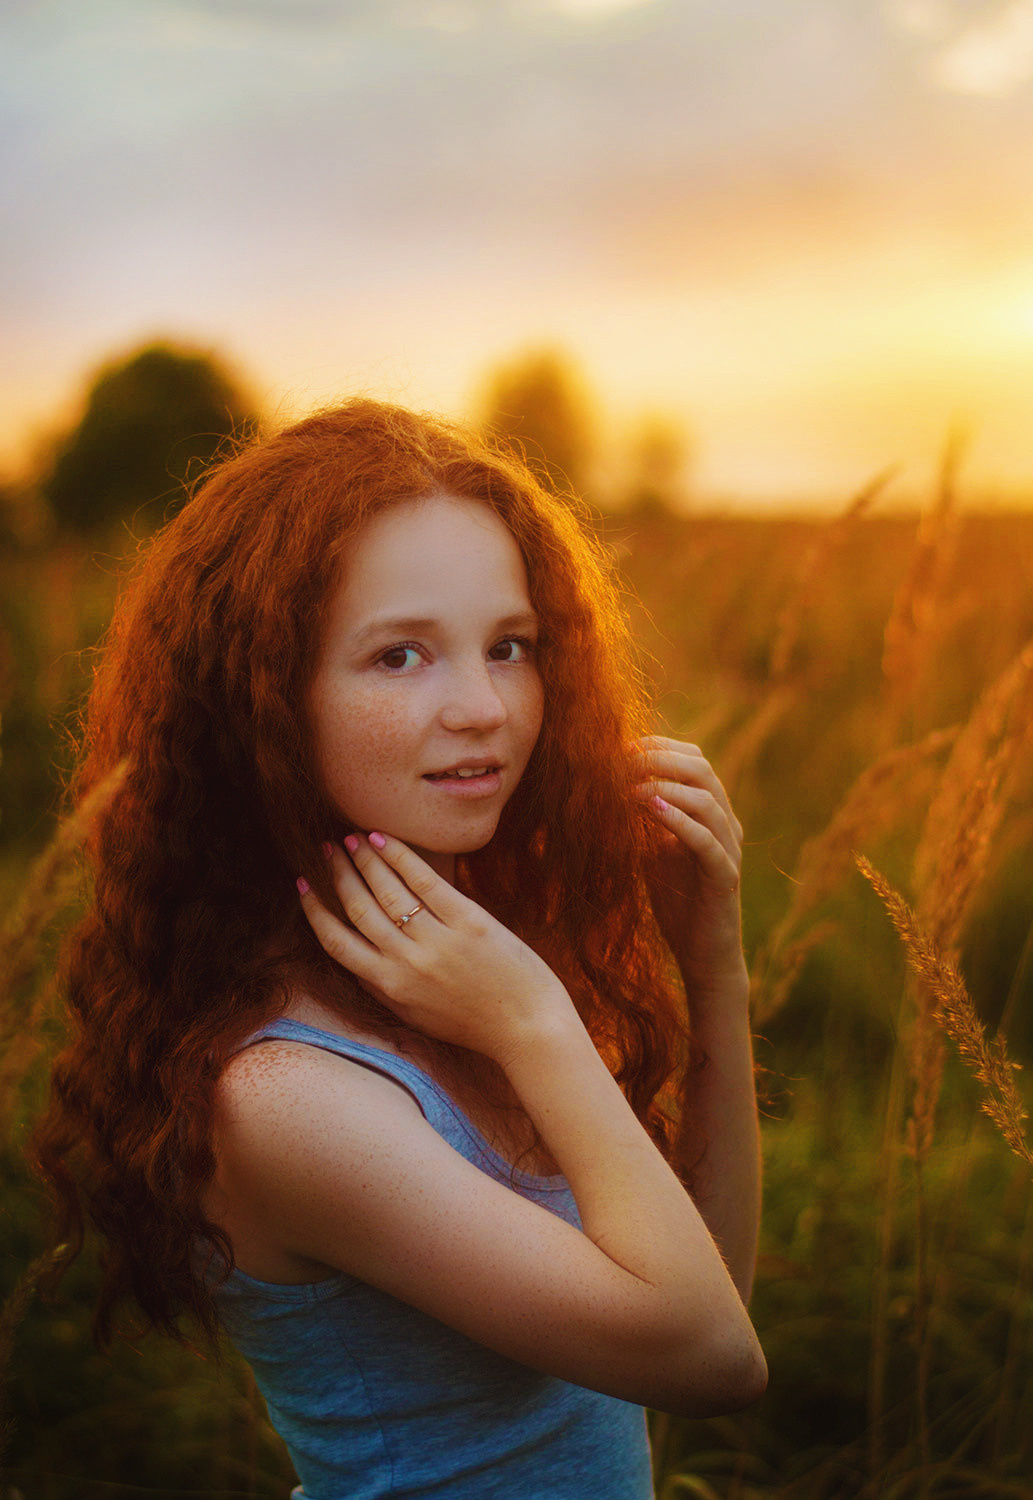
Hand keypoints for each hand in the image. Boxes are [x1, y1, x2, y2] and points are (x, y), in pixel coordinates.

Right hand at [297, 832, 576, 1065]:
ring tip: (351, 838)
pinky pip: (425, 881)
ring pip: (386, 890)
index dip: (315, 910)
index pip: (337, 942)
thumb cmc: (474, 1024)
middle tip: (324, 848)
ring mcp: (436, 940)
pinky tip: (384, 839)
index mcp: (389, 987)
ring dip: (363, 859)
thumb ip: (385, 988)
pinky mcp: (468, 921)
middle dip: (337, 873)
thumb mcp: (417, 1015)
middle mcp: (406, 962)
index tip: (303, 885)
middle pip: (358, 907)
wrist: (527, 1027)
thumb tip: (356, 958)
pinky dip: (400, 856)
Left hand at [630, 737, 746, 1000]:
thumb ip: (642, 819)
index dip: (660, 747)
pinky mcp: (725, 877)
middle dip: (659, 758)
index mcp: (712, 812)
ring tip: (629, 785)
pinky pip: (706, 841)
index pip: (694, 760)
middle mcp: (726, 824)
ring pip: (706, 800)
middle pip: (702, 770)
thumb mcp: (653, 851)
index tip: (622, 747)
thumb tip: (606, 788)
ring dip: (664, 785)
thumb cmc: (677, 902)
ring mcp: (729, 849)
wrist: (703, 955)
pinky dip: (678, 820)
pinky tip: (649, 807)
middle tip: (622, 761)